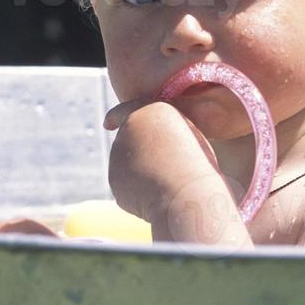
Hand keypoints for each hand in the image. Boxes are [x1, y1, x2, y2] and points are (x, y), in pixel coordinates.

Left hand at [103, 100, 251, 244]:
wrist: (186, 193)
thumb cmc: (196, 166)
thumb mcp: (186, 140)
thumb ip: (162, 138)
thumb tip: (143, 156)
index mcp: (151, 111)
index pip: (126, 110)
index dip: (116, 116)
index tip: (107, 124)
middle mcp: (130, 128)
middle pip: (130, 142)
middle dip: (141, 156)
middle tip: (166, 170)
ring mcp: (118, 153)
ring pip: (130, 166)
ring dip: (144, 175)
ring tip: (167, 182)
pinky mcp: (114, 177)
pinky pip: (128, 186)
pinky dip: (139, 193)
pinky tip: (155, 194)